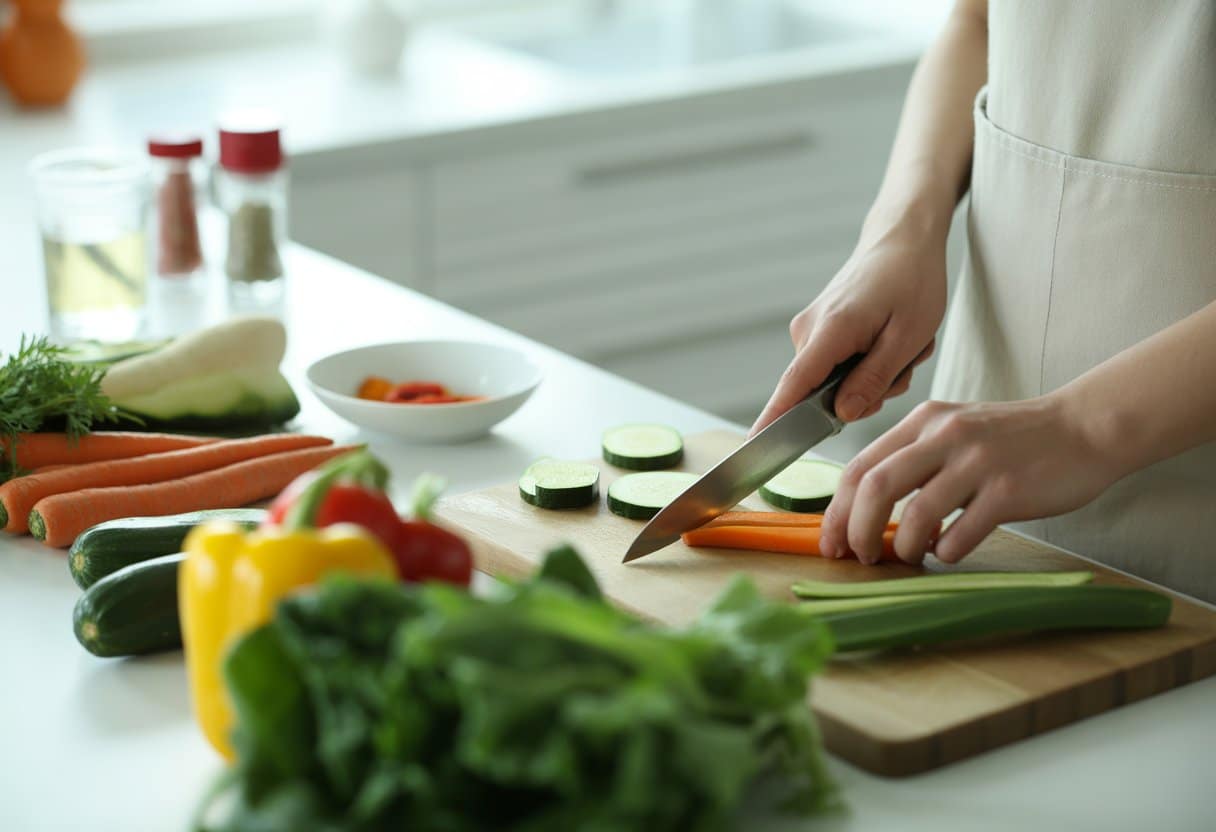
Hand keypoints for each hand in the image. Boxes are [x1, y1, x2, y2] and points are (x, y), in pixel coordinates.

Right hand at [750, 229, 946, 435]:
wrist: (903, 239)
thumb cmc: (912, 280)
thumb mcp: (908, 337)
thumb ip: (873, 380)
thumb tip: (841, 414)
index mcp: (830, 331)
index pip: (793, 387)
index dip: (774, 421)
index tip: (754, 449)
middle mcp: (808, 331)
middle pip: (823, 393)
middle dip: (869, 391)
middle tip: (905, 362)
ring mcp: (810, 330)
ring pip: (835, 382)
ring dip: (874, 374)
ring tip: (901, 344)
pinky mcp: (818, 331)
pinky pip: (838, 366)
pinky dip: (868, 362)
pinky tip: (889, 339)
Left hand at [819, 396, 1120, 564]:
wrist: (1083, 427)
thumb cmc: (1013, 439)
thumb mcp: (953, 431)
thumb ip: (913, 459)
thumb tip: (867, 510)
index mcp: (922, 422)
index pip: (859, 466)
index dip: (836, 509)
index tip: (829, 541)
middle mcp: (944, 437)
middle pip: (876, 486)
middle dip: (857, 530)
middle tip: (858, 556)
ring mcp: (977, 462)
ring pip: (916, 514)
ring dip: (903, 547)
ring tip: (908, 557)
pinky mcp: (1009, 490)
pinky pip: (961, 533)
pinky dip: (945, 550)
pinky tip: (948, 551)